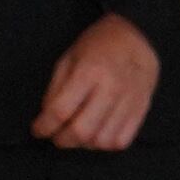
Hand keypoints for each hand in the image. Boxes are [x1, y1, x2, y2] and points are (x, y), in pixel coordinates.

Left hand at [34, 13, 159, 151]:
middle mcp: (111, 88)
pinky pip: (121, 141)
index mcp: (88, 71)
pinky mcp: (142, 109)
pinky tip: (99, 132)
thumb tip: (47, 119)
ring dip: (84, 144)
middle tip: (57, 135)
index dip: (44, 126)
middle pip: (81, 131)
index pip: (60, 110)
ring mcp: (129, 101)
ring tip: (79, 132)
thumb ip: (55, 89)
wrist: (138, 35)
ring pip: (101, 141)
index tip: (38, 130)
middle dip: (62, 140)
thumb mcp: (69, 58)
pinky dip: (105, 143)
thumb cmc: (98, 45)